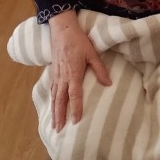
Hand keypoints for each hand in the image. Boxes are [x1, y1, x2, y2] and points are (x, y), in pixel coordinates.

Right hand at [49, 11, 111, 132]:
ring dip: (54, 111)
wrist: (62, 29)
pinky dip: (51, 100)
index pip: (74, 95)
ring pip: (54, 97)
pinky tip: (53, 105)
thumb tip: (109, 84)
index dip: (75, 109)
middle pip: (60, 100)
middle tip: (58, 130)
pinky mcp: (53, 71)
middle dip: (59, 116)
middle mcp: (63, 77)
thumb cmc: (79, 40)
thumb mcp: (92, 53)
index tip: (75, 121)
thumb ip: (100, 69)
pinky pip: (52, 89)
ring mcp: (56, 75)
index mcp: (73, 73)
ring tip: (54, 124)